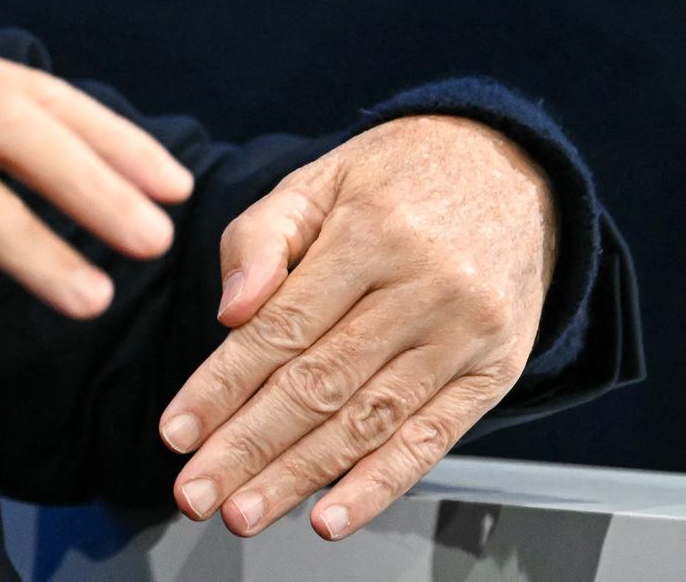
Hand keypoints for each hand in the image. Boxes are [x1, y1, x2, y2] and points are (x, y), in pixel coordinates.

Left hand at [156, 115, 555, 540]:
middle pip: (321, 384)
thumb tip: (230, 311)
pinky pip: (433, 439)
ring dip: (301, 477)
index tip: (177, 432)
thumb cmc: (392, 179)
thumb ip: (261, 238)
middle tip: (195, 492)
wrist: (508, 169)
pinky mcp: (496, 372)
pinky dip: (379, 485)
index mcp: (370, 234)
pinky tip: (332, 516)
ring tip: (246, 512)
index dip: (223, 387)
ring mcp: (466, 336)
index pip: (282, 328)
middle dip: (249, 447)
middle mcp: (425, 289)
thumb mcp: (317, 179)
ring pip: (369, 421)